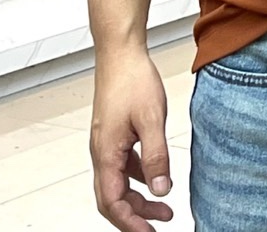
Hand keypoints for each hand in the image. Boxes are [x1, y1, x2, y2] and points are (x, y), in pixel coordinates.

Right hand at [90, 50, 173, 231]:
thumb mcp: (152, 119)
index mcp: (106, 153)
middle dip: (135, 216)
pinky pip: (123, 165)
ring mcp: (106, 142)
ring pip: (118, 182)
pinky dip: (138, 177)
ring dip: (139, 198)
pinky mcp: (114, 133)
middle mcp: (101, 152)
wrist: (121, 53)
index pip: (112, 202)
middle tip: (159, 225)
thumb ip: (156, 156)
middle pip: (112, 197)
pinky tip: (156, 177)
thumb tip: (162, 190)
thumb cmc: (132, 80)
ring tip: (165, 207)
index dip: (130, 223)